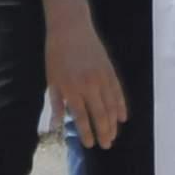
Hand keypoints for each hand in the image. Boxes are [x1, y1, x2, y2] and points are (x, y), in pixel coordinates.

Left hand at [45, 15, 127, 148]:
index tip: (90, 145)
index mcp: (72, 89)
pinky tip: (123, 116)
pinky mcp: (110, 71)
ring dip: (113, 122)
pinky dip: (121, 105)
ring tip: (114, 135)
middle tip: (107, 145)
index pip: (82, 117)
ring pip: (111, 105)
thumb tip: (56, 125)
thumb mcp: (51, 80)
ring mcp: (102, 78)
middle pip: (100, 114)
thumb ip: (57, 104)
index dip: (87, 132)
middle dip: (104, 131)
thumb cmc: (56, 55)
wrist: (71, 28)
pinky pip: (118, 92)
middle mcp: (89, 86)